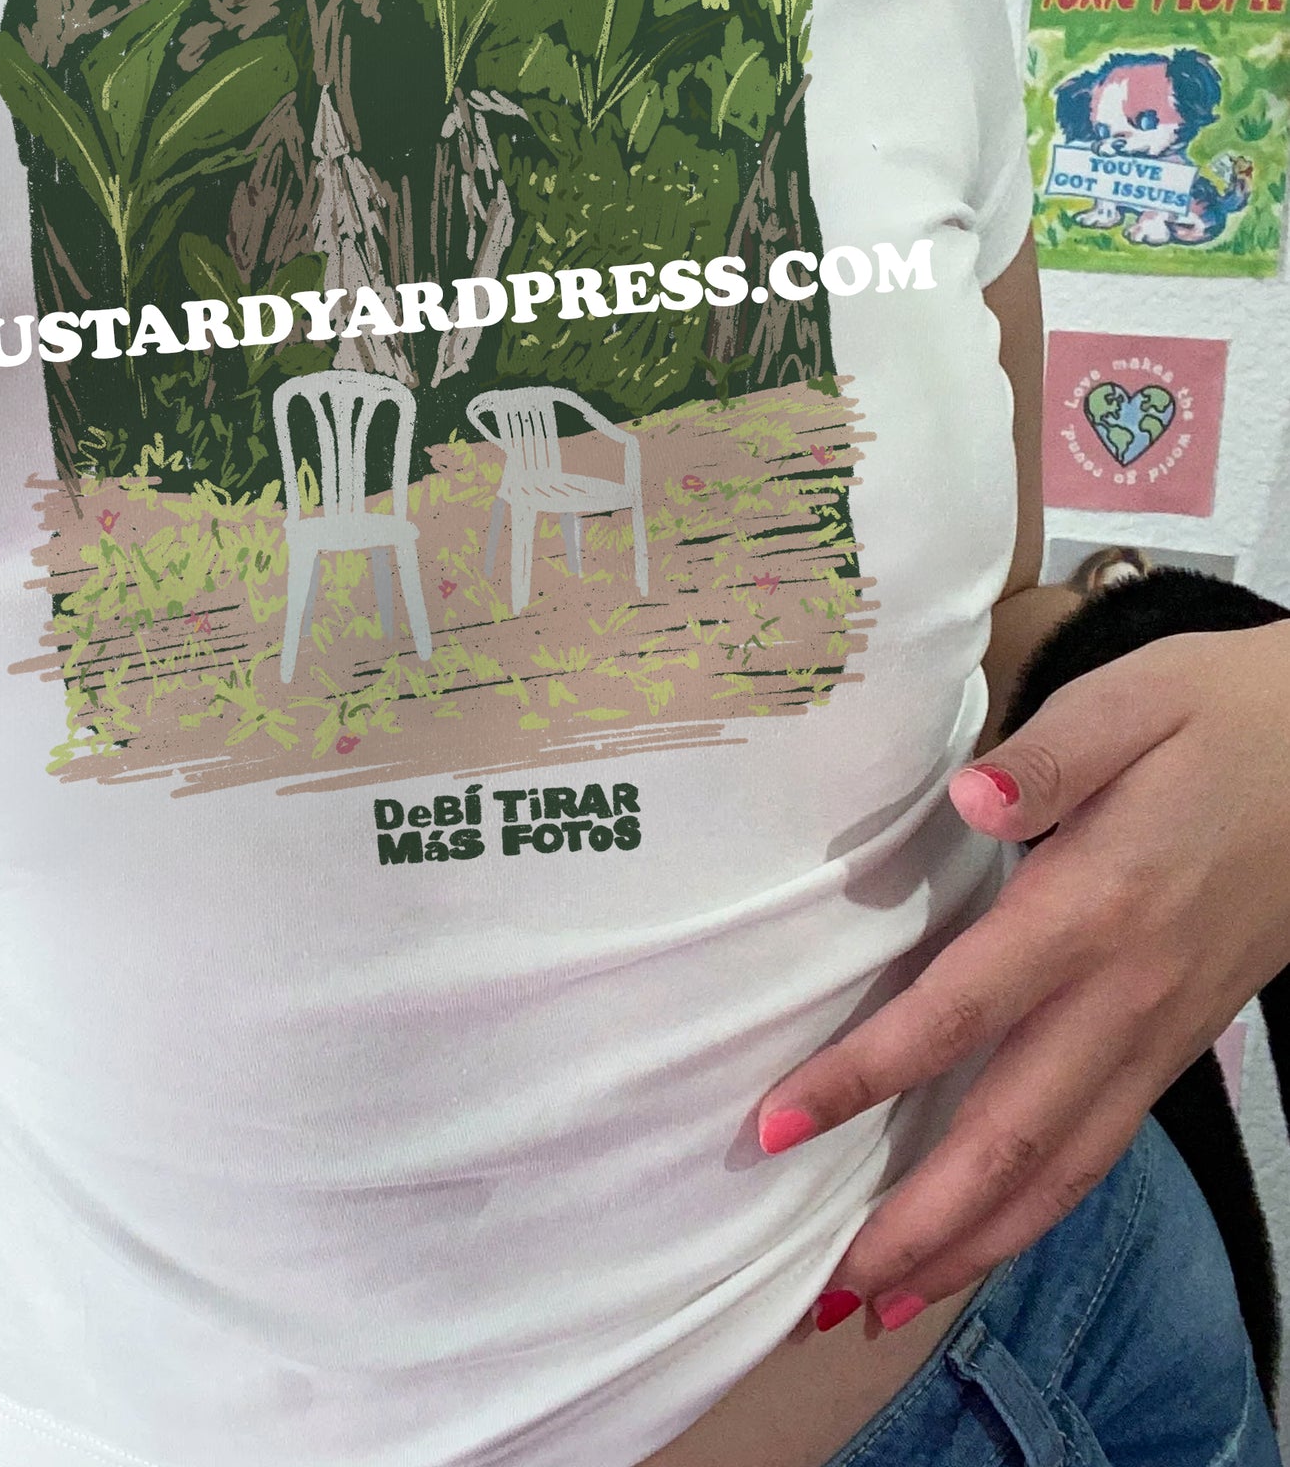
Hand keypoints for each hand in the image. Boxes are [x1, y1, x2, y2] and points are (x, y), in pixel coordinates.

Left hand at [755, 619, 1289, 1336]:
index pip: (960, 1010)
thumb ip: (1047, 757)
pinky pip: (1105, 1146)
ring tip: (889, 1299)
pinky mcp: (1181, 1039)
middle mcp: (1129, 990)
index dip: (867, 1076)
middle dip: (920, 1216)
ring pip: (1065, 1164)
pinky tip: (988, 1239)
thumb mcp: (1134, 701)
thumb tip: (970, 799)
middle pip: (1013, 1130)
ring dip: (977, 1240)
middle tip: (828, 1285)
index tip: (778, 1123)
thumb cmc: (1221, 715)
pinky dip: (1042, 1209)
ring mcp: (1163, 1028)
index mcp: (1098, 904)